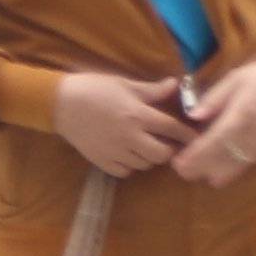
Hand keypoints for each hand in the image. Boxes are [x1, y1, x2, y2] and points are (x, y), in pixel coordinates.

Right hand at [46, 69, 187, 176]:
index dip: (186, 134)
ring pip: (144, 164)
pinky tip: (127, 153)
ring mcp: (115, 152)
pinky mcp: (102, 161)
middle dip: (168, 150)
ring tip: (145, 146)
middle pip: (161, 154)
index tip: (195, 138)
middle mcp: (130, 136)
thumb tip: (175, 84)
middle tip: (166, 143)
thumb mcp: (124, 84)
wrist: (61, 103)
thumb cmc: (94, 88)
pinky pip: (125, 171)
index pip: (171, 128)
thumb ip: (151, 90)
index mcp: (138, 115)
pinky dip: (130, 165)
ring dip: (149, 157)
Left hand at [164, 54, 255, 186]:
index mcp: (240, 116)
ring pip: (229, 169)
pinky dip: (226, 174)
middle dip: (196, 168)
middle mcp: (249, 137)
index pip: (212, 143)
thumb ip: (213, 99)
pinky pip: (242, 168)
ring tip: (191, 169)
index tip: (176, 160)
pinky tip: (212, 175)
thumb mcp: (234, 80)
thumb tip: (192, 116)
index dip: (193, 156)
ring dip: (208, 172)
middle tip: (178, 166)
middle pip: (218, 162)